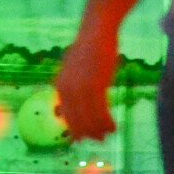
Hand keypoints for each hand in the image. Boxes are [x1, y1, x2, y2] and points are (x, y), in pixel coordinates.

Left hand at [55, 26, 119, 141]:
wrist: (97, 31)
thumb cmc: (89, 49)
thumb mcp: (75, 70)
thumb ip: (73, 87)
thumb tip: (75, 104)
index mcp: (60, 86)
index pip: (67, 115)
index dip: (76, 129)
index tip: (82, 139)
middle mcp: (67, 89)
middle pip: (77, 120)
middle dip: (88, 133)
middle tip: (100, 141)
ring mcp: (81, 88)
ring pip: (90, 118)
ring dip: (100, 129)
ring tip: (109, 135)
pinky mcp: (96, 85)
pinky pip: (101, 111)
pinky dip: (107, 121)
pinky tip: (114, 127)